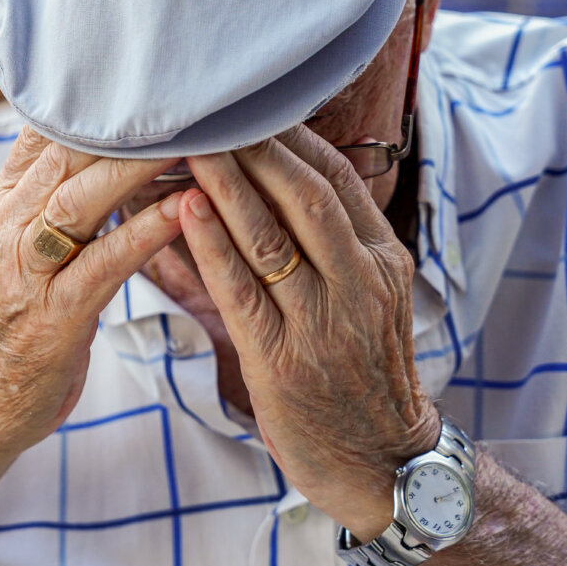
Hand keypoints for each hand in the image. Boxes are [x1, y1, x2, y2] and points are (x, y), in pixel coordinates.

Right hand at [0, 128, 183, 458]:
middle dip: (128, 124)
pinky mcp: (50, 317)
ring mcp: (23, 271)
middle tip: (190, 96)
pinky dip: (146, 231)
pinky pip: (103, 261)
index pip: (46, 131)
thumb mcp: (20, 250)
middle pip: (66, 154)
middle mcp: (5, 226)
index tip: (154, 76)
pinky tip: (187, 207)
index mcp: (1, 205)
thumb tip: (96, 149)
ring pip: (80, 198)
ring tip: (197, 139)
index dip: (98, 102)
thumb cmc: (15, 326)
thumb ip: (51, 199)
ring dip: (141, 165)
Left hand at [179, 124, 439, 541]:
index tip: (249, 103)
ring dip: (225, 183)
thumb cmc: (359, 373)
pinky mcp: (283, 361)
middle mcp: (360, 283)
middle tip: (208, 109)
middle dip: (254, 147)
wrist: (379, 462)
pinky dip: (212, 245)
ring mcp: (324, 323)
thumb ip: (333, 243)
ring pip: (271, 236)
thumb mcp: (367, 299)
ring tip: (186, 143)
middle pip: (305, 194)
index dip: (292, 136)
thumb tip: (274, 181)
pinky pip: (242, 291)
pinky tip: (183, 209)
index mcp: (382, 260)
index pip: (337, 178)